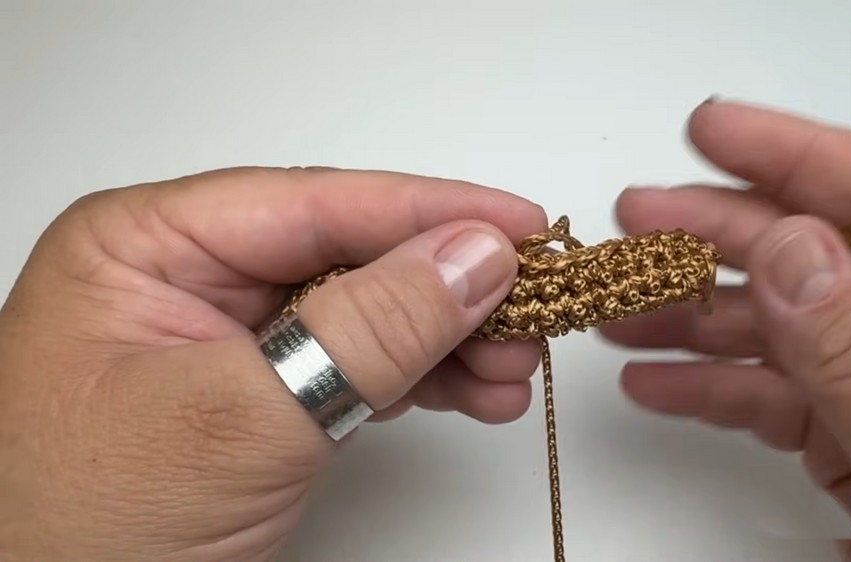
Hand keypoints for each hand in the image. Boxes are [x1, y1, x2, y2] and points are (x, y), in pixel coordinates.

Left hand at [0, 167, 545, 559]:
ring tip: (515, 365)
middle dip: (447, 286)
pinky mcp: (262, 396)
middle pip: (350, 255)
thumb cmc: (83, 531)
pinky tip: (476, 390)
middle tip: (532, 304)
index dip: (429, 209)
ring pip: (366, 313)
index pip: (314, 203)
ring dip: (449, 337)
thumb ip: (366, 329)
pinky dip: (424, 378)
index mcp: (147, 245)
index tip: (521, 224)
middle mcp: (189, 279)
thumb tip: (474, 258)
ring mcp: (230, 340)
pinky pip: (358, 366)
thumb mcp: (238, 416)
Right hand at [602, 100, 850, 561]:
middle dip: (720, 234)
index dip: (794, 153)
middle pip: (820, 252)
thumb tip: (788, 248)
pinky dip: (714, 390)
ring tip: (617, 312)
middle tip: (634, 220)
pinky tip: (654, 385)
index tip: (708, 130)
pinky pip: (779, 395)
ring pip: (785, 325)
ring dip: (696, 318)